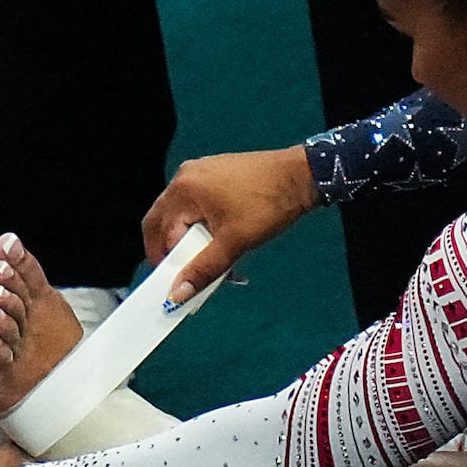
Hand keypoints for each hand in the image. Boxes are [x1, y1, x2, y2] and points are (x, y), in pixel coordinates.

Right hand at [141, 147, 317, 303]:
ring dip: (189, 237)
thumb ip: (203, 270)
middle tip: (184, 271)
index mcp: (183, 191)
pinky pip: (195, 201)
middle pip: (162, 220)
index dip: (168, 261)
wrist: (305, 176)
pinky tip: (220, 236)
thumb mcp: (234, 243)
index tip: (179, 281)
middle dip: (171, 249)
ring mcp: (199, 171)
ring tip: (210, 256)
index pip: (163, 234)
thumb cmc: (269, 205)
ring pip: (179, 212)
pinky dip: (200, 222)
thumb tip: (177, 295)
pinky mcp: (214, 171)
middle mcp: (184, 177)